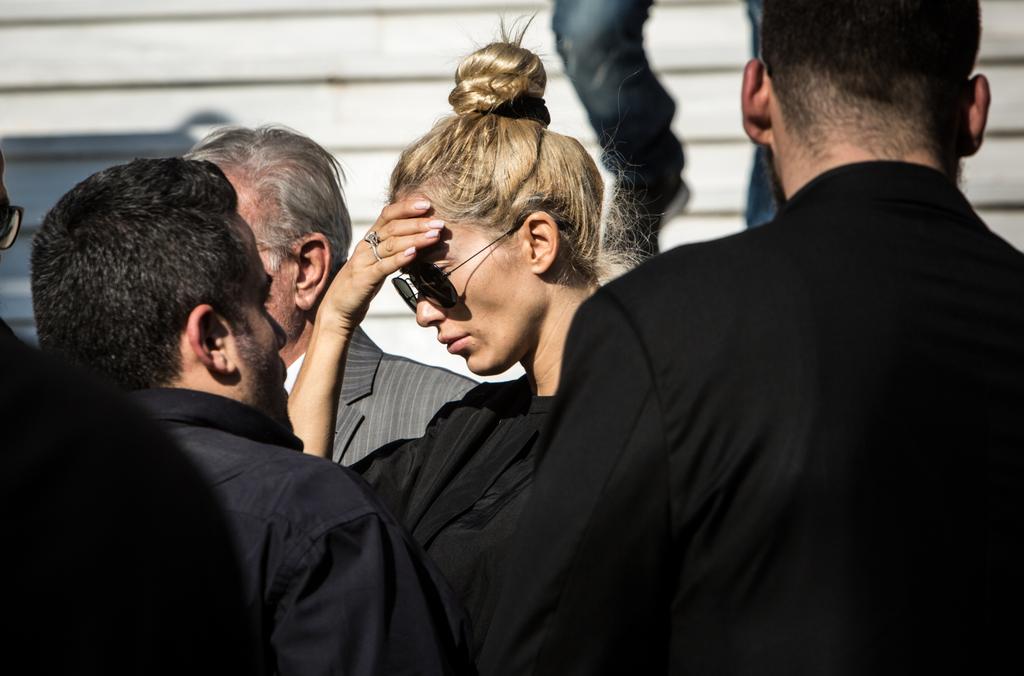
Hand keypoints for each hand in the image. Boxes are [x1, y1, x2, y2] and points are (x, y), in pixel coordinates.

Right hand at [318, 196, 443, 333]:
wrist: (337, 308)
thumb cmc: (362, 283)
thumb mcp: (378, 261)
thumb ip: (393, 248)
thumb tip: (419, 237)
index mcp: (370, 239)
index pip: (387, 214)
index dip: (406, 207)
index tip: (427, 203)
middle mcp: (366, 246)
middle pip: (392, 227)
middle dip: (418, 223)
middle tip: (439, 222)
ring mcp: (364, 261)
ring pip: (391, 244)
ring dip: (415, 238)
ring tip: (434, 235)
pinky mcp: (364, 279)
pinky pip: (384, 266)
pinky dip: (400, 258)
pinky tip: (414, 253)